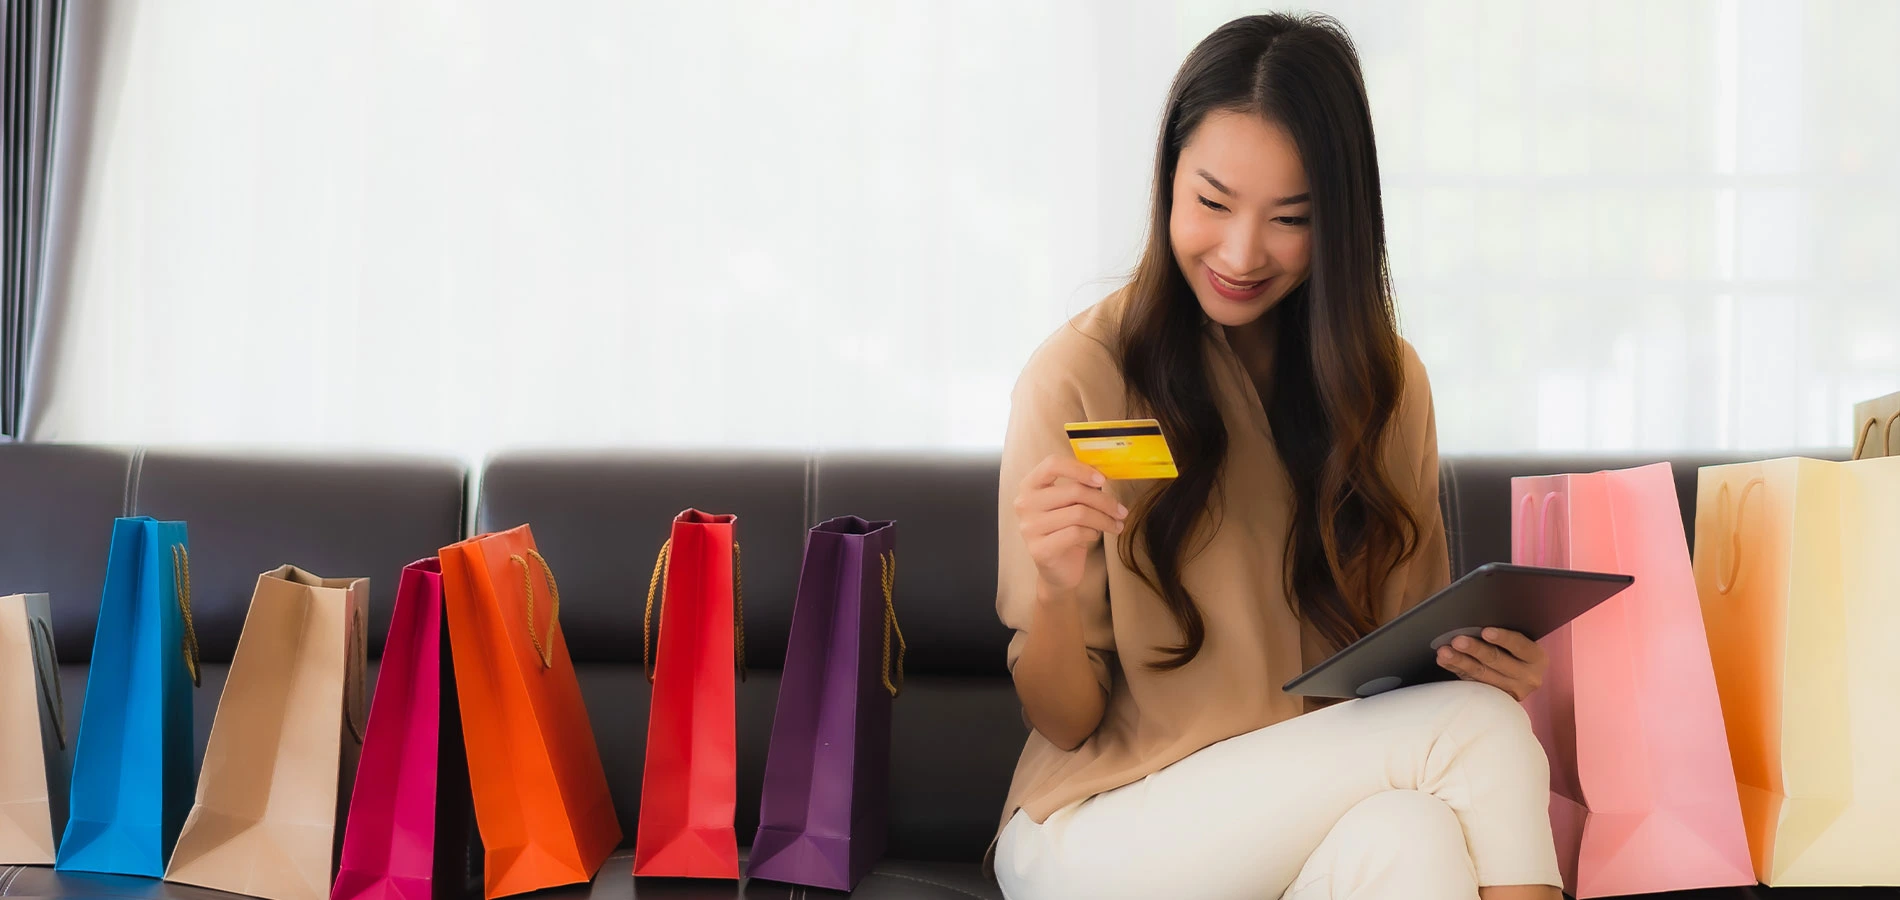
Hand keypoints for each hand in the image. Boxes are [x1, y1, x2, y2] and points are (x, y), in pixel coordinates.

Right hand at [1015, 453, 1126, 593]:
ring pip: (1079, 513)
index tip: (1102, 480)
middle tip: (1121, 511)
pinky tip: (1094, 535)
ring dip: (1104, 519)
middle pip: (1074, 491)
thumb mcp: (1070, 504)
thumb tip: (1103, 474)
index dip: (1080, 469)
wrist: (1057, 569)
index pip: (1052, 464)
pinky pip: (1076, 533)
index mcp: (1030, 486)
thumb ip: (1081, 486)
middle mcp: (1024, 504)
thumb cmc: (1065, 530)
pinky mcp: (1039, 549)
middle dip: (1104, 501)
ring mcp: (1029, 527)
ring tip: (1115, 525)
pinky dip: (1093, 533)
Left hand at [1436, 628, 1546, 700]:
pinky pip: (1472, 682)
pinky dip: (1456, 669)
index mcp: (1537, 658)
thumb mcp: (1519, 641)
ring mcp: (1512, 691)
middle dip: (1476, 649)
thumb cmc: (1516, 648)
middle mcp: (1528, 677)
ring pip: (1482, 675)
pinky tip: (1444, 661)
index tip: (1485, 631)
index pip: (1520, 646)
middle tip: (1457, 640)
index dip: (1503, 638)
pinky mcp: (1495, 698)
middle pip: (1498, 661)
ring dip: (1460, 661)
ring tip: (1444, 651)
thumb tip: (1476, 620)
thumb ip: (1505, 633)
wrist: (1521, 673)